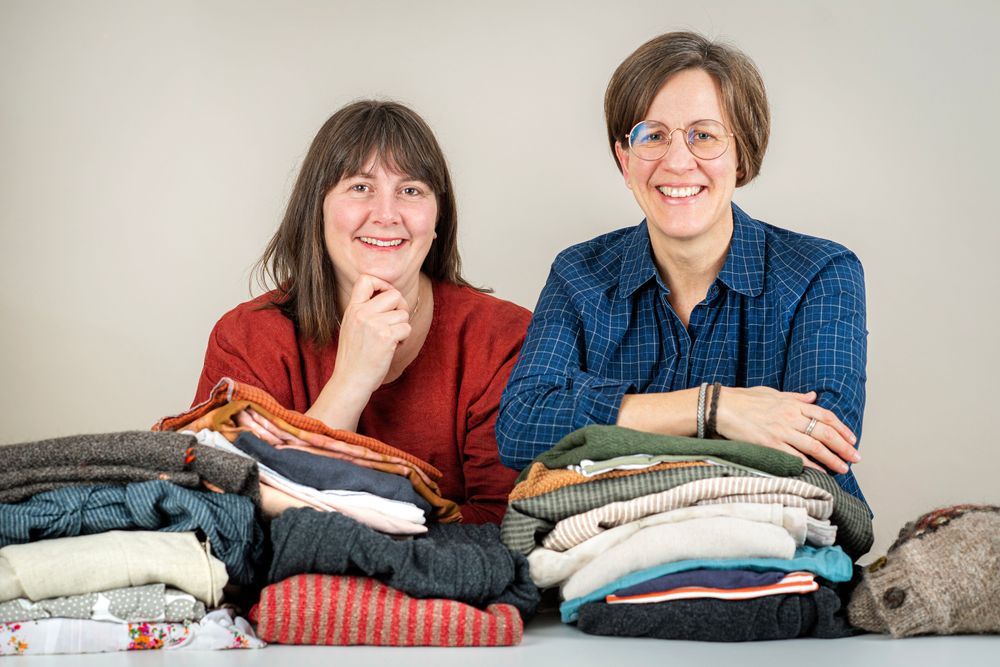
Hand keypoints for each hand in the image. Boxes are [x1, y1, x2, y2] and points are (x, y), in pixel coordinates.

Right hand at [329, 274, 411, 396]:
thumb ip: (364, 311)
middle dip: (401, 308)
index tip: (386, 297)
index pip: (366, 279)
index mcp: (352, 309)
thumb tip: (390, 297)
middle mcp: (361, 313)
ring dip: (402, 327)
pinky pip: (406, 328)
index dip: (383, 284)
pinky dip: (404, 339)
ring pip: (403, 314)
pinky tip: (392, 348)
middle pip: (394, 294)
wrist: (350, 380)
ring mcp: (373, 324)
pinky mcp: (385, 337)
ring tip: (390, 340)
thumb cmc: (354, 357)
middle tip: (396, 322)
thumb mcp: (351, 327)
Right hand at [713, 386, 859, 472]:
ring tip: (844, 467)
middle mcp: (791, 416)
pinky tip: (822, 472)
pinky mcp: (771, 443)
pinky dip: (811, 465)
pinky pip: (796, 456)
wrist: (721, 407)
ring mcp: (782, 431)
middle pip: (825, 432)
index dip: (842, 428)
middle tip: (856, 457)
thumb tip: (813, 396)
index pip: (825, 416)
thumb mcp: (772, 392)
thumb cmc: (744, 399)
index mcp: (793, 403)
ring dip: (832, 458)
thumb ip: (795, 397)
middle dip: (843, 446)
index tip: (852, 439)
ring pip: (815, 445)